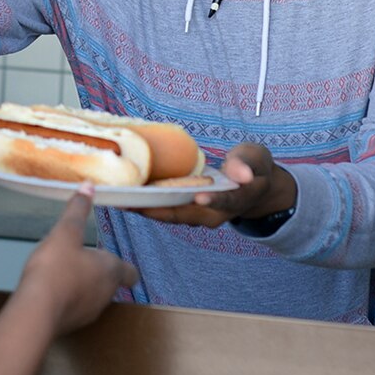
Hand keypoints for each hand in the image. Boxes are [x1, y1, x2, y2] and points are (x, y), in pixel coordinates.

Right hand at [16, 188, 139, 334]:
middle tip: (83, 258)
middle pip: (110, 283)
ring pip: (94, 296)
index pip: (130, 272)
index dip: (125, 264)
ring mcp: (89, 312)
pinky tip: (52, 290)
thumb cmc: (55, 268)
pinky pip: (75, 307)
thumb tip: (89, 185)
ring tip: (64, 271)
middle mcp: (106, 294)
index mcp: (110, 271)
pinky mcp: (72, 324)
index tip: (115, 257)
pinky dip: (68, 298)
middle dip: (99, 271)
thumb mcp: (65, 231)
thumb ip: (77, 209)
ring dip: (83, 285)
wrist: (36, 311)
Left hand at [141, 144, 296, 228]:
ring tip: (119, 198)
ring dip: (145, 207)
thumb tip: (241, 174)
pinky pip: (164, 209)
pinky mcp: (186, 211)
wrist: (253, 184)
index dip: (210, 200)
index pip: (221, 201)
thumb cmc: (253, 167)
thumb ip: (246, 164)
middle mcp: (212, 214)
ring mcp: (198, 215)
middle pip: (183, 213)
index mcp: (234, 200)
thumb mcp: (255, 159)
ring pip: (169, 214)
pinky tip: (126, 194)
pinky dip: (146, 202)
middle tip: (130, 200)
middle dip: (157, 208)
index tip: (198, 197)